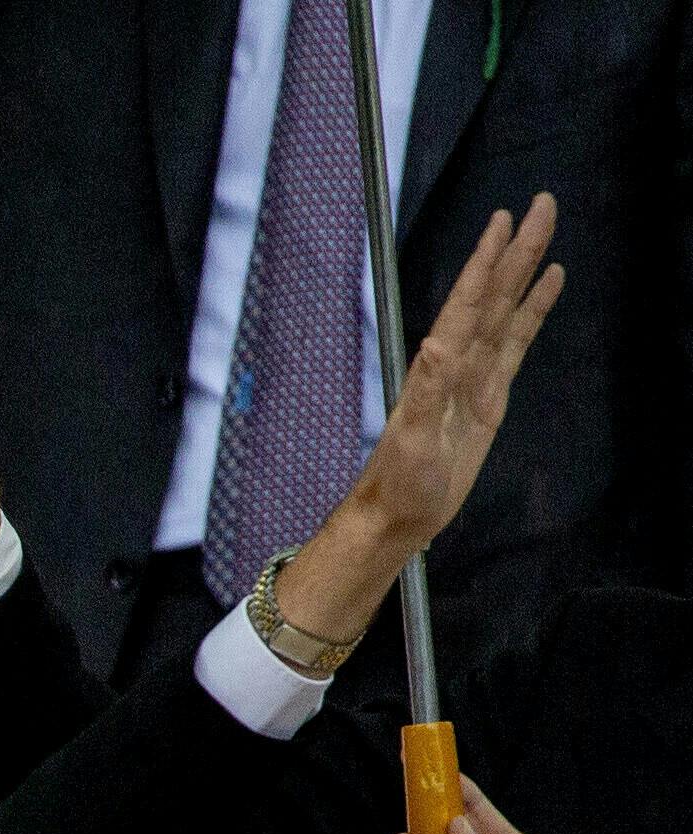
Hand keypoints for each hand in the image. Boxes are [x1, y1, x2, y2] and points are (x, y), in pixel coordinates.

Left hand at [274, 200, 562, 649]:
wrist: (400, 516)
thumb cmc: (400, 482)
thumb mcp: (412, 437)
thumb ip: (425, 389)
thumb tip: (439, 342)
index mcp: (440, 364)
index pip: (468, 301)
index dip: (485, 262)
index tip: (503, 221)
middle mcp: (458, 361)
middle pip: (495, 294)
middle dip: (516, 250)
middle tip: (540, 204)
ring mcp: (475, 376)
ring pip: (507, 311)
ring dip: (526, 271)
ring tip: (546, 231)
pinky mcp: (489, 396)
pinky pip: (515, 344)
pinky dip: (532, 313)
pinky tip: (547, 286)